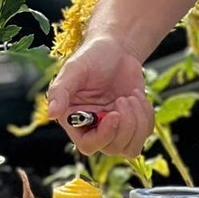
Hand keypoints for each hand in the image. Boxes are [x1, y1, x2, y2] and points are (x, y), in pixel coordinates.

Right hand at [48, 35, 155, 156]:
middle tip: (124, 99)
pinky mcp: (132, 124)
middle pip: (111, 148)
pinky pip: (144, 135)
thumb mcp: (74, 69)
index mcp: (74, 118)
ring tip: (132, 97)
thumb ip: (60, 91)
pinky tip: (138, 96)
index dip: (103, 136)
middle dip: (125, 125)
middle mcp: (93, 127)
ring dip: (137, 123)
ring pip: (130, 147)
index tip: (114, 115)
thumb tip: (51, 113)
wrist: (117, 49)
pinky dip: (146, 116)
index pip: (87, 144)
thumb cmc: (92, 56)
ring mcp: (114, 128)